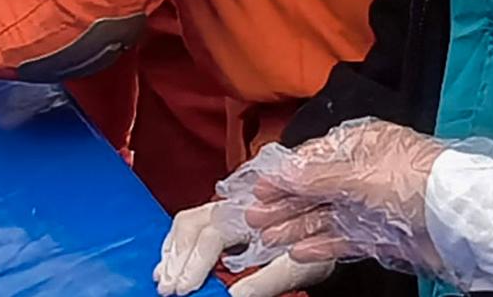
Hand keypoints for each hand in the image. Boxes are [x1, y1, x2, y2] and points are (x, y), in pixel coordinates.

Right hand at [158, 200, 334, 296]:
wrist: (329, 220)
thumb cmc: (318, 245)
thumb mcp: (299, 266)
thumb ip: (267, 281)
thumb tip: (233, 296)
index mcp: (255, 213)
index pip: (212, 233)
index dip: (195, 262)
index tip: (186, 287)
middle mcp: (236, 204)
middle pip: (191, 223)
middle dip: (176, 258)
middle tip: (168, 288)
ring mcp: (226, 208)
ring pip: (187, 223)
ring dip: (171, 253)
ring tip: (164, 278)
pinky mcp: (221, 219)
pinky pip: (190, 226)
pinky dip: (176, 247)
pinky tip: (170, 264)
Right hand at [232, 120, 449, 275]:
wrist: (465, 220)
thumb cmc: (420, 181)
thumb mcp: (361, 174)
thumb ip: (317, 177)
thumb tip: (280, 172)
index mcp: (362, 145)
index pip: (313, 158)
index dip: (284, 174)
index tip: (259, 188)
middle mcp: (365, 173)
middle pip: (315, 190)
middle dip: (284, 204)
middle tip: (254, 217)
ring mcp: (374, 206)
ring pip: (327, 216)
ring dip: (297, 226)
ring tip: (269, 237)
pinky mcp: (384, 235)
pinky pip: (345, 239)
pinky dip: (322, 245)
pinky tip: (300, 250)